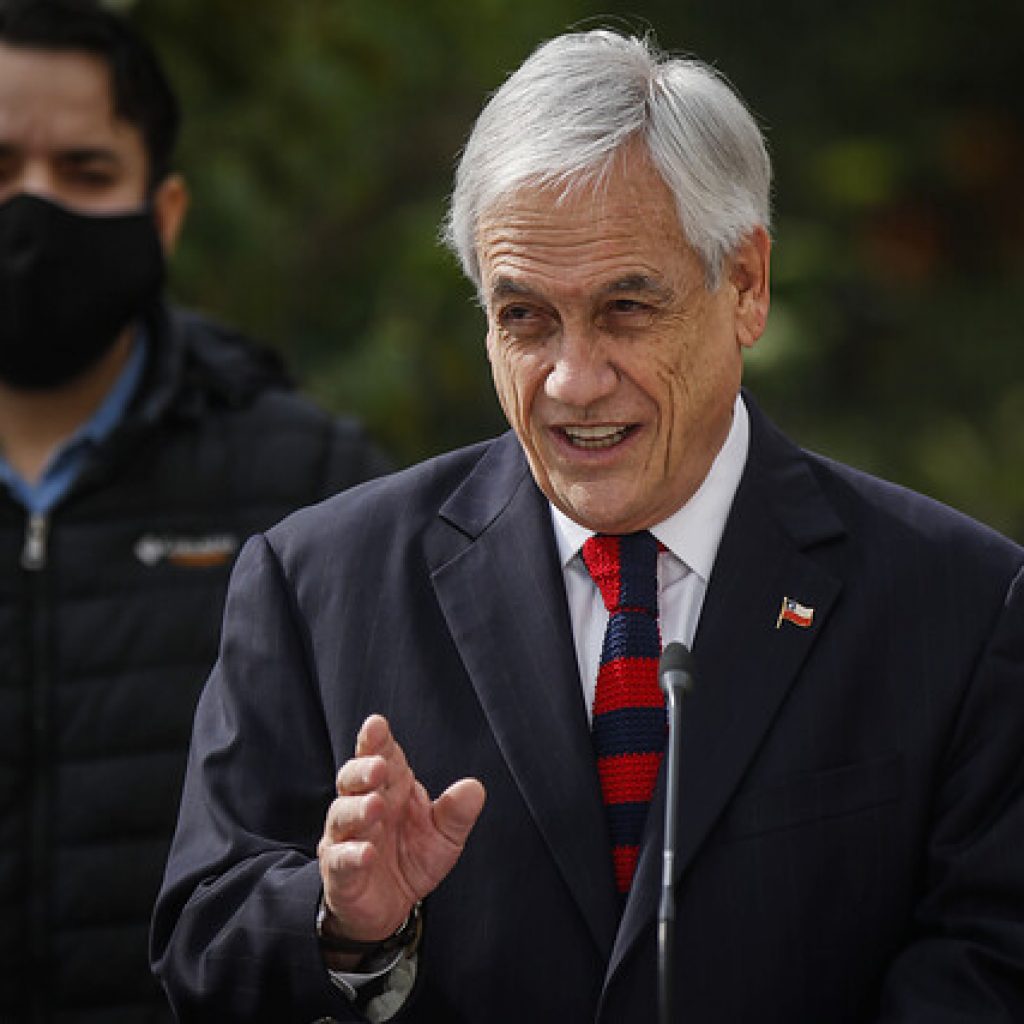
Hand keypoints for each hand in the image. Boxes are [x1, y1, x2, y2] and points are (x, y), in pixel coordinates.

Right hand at [317, 714, 485, 948]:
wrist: (390, 906)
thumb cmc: (412, 857)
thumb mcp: (443, 836)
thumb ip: (456, 813)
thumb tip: (474, 788)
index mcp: (390, 788)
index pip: (380, 756)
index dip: (375, 740)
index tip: (376, 724)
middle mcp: (362, 805)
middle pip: (353, 778)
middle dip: (362, 769)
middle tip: (379, 766)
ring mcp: (346, 837)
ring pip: (342, 815)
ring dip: (357, 809)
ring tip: (375, 806)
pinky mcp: (339, 871)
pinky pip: (340, 860)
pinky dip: (352, 855)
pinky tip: (366, 853)